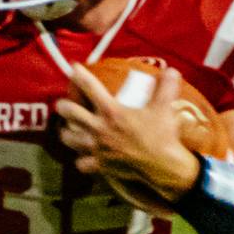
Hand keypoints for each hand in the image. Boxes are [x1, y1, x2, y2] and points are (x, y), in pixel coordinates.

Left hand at [55, 64, 200, 208]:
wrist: (162, 165)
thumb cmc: (161, 134)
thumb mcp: (164, 107)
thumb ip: (166, 87)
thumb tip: (171, 70)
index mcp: (112, 111)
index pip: (91, 88)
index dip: (80, 76)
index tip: (73, 68)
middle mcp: (99, 128)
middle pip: (70, 113)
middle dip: (63, 106)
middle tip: (62, 104)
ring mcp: (97, 148)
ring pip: (69, 139)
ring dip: (66, 132)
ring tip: (67, 129)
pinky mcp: (99, 165)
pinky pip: (81, 163)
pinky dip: (81, 160)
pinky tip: (83, 157)